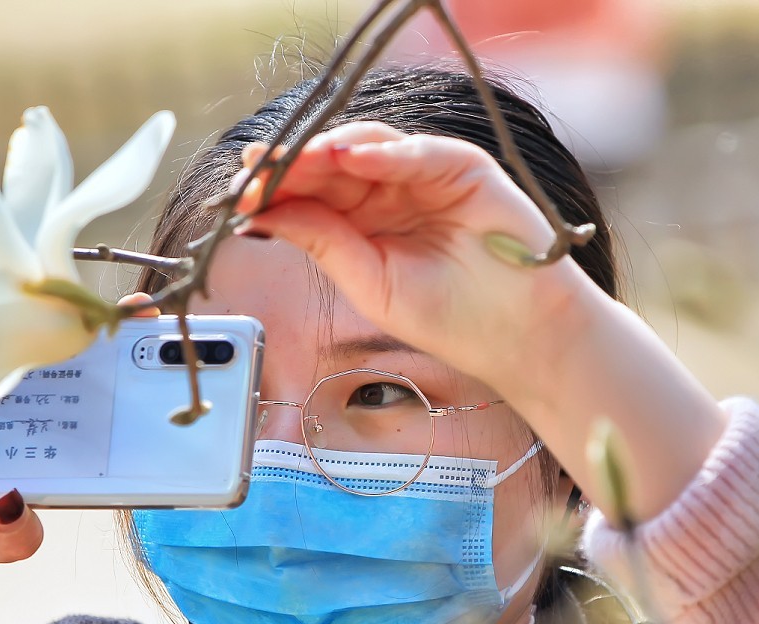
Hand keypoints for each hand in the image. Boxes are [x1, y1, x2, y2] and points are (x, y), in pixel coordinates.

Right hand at [0, 293, 159, 623]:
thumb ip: (0, 537)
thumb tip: (17, 506)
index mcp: (44, 441)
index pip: (98, 398)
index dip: (130, 371)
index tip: (159, 336)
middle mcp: (20, 402)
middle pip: (67, 358)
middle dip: (103, 331)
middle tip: (137, 310)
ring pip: (20, 335)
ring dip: (45, 308)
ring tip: (75, 292)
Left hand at [235, 122, 725, 522]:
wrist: (519, 339)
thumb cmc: (450, 318)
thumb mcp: (368, 282)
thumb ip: (322, 242)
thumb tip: (260, 212)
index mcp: (364, 220)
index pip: (313, 193)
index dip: (277, 189)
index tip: (239, 192)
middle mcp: (391, 191)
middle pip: (333, 165)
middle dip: (293, 165)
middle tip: (257, 168)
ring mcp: (426, 176)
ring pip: (369, 148)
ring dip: (329, 151)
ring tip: (296, 161)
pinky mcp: (465, 168)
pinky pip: (420, 152)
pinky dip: (386, 154)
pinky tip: (350, 160)